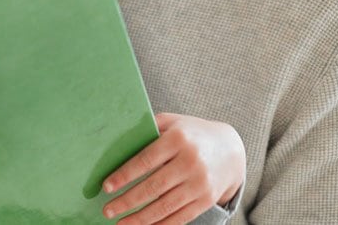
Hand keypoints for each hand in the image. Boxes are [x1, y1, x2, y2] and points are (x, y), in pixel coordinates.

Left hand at [101, 112, 245, 224]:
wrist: (230, 150)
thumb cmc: (191, 133)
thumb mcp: (172, 122)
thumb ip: (148, 129)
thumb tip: (116, 145)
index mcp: (178, 139)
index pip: (146, 160)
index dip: (124, 175)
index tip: (106, 187)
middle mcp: (191, 161)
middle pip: (153, 187)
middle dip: (127, 201)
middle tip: (107, 210)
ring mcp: (200, 183)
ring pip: (165, 206)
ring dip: (140, 219)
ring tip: (121, 224)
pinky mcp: (206, 200)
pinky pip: (180, 217)